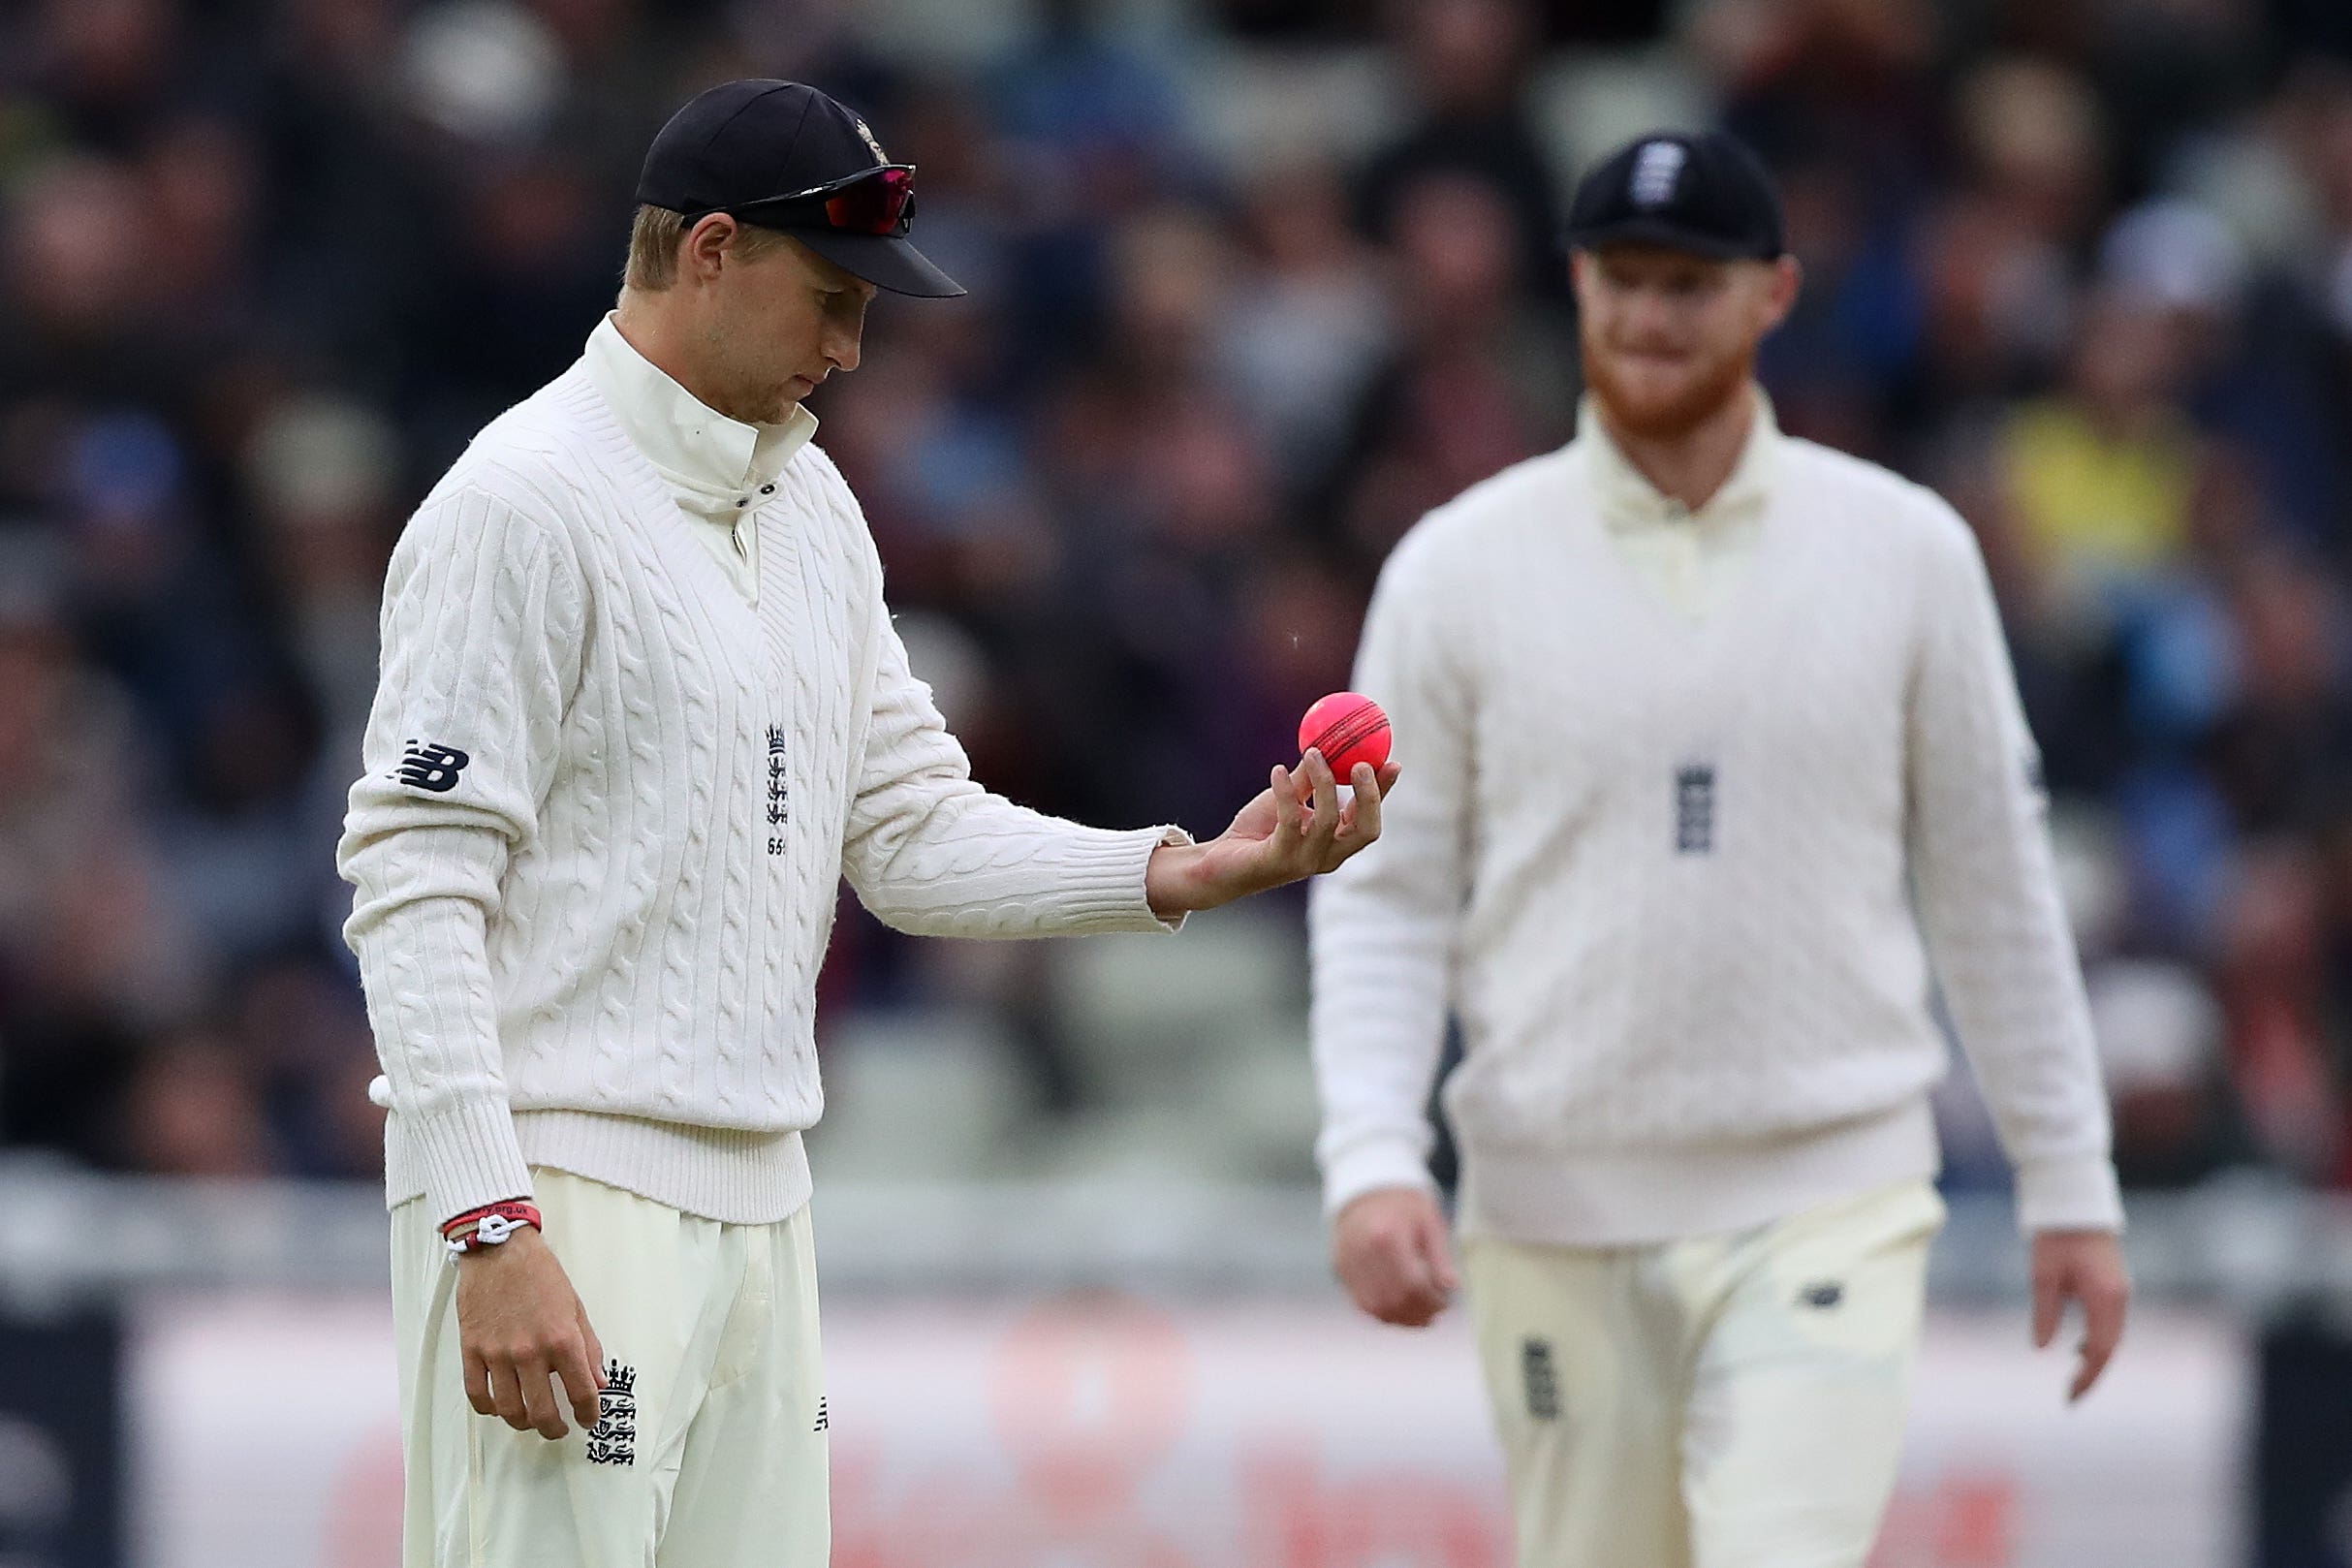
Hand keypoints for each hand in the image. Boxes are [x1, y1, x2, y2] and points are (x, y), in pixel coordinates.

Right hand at [455, 1226, 607, 1437]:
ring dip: (523, 1423)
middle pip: (543, 1412)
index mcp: (562, 1340)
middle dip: (555, 1428)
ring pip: (509, 1410)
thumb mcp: (576, 1308)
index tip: (589, 1419)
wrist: (500, 1251)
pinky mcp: (472, 1351)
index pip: (582, 1392)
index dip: (589, 1413)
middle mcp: (530, 1352)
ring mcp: (498, 1354)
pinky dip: (490, 1409)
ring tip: (532, 1420)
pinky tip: (501, 1407)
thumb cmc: (541, 1275)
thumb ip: (589, 1348)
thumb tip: (598, 1382)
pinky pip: (478, 1395)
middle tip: (560, 1428)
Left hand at [1146, 750, 1402, 918]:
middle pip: (1366, 829)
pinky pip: (1290, 819)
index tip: (1392, 761)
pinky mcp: (1280, 859)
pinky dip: (1286, 791)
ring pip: (1329, 820)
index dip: (1383, 792)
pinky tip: (1276, 771)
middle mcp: (1328, 856)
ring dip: (1323, 782)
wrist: (1220, 863)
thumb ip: (1309, 776)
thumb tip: (1327, 742)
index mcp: (1337, 842)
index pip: (1369, 817)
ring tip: (1312, 754)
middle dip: (1369, 796)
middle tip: (1361, 763)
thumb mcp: (1289, 798)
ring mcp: (1306, 861)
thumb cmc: (1259, 829)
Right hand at [1334, 1186, 1457, 1327]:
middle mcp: (1363, 1251)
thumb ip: (1440, 1257)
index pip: (1411, 1284)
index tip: (1445, 1304)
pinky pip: (1360, 1302)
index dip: (1431, 1301)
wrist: (1367, 1188)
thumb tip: (1452, 1288)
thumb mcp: (1429, 1222)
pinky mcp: (1340, 1268)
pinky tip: (1399, 1310)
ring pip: (1374, 1307)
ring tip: (1419, 1318)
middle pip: (1392, 1300)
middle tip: (1434, 1315)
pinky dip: (1381, 1313)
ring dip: (1399, 1319)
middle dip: (1417, 1315)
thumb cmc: (1404, 1205)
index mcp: (1388, 1236)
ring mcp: (1348, 1261)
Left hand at [2031, 1228, 2129, 1402]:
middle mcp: (2119, 1298)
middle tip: (2072, 1396)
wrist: (2074, 1201)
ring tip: (2073, 1377)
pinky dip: (2097, 1339)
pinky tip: (2077, 1347)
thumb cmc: (2055, 1236)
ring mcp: (2119, 1291)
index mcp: (2106, 1298)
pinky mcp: (2113, 1285)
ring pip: (2112, 1336)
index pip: (2101, 1350)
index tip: (2071, 1396)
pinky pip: (2109, 1322)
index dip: (2087, 1376)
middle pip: (2111, 1347)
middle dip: (2093, 1373)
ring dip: (2095, 1357)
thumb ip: (2046, 1312)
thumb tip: (2044, 1348)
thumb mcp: (2043, 1275)